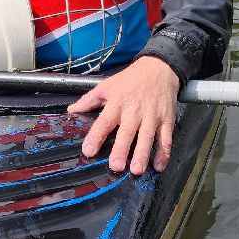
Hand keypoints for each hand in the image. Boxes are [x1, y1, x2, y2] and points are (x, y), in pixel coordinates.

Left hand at [68, 56, 180, 174]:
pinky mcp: (166, 120)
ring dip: (142, 154)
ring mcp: (152, 116)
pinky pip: (166, 138)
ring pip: (147, 137)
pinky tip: (159, 166)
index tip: (88, 151)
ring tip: (137, 170)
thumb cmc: (130, 79)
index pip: (104, 121)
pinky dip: (164, 153)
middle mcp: (134, 111)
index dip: (96, 136)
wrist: (159, 69)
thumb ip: (89, 100)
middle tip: (116, 166)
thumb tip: (71, 110)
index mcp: (117, 103)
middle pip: (127, 132)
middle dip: (122, 149)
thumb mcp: (107, 85)